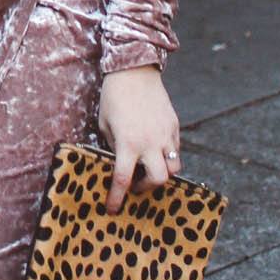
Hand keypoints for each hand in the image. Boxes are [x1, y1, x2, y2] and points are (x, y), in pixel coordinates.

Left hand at [96, 67, 180, 212]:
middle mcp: (150, 142)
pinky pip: (175, 148)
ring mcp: (166, 134)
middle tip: (136, 185)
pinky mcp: (174, 125)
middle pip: (159, 180)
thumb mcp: (105, 125)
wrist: (134, 70)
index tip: (112, 209)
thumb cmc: (113, 98)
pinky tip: (154, 148)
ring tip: (148, 167)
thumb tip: (119, 165)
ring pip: (174, 167)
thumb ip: (113, 148)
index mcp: (127, 143)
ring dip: (161, 173)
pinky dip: (166, 154)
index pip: (123, 179)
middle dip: (148, 188)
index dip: (117, 197)